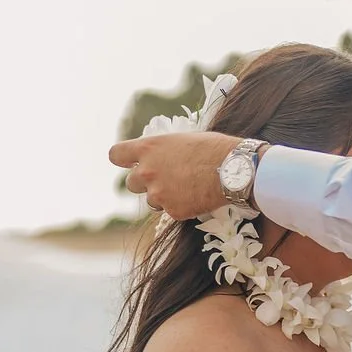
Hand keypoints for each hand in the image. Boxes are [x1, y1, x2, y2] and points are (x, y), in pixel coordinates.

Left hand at [107, 131, 240, 218]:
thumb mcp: (182, 140)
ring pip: (152, 200)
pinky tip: (198, 196)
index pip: (116, 154)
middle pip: (131, 183)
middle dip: (145, 183)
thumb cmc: (213, 149)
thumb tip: (159, 157)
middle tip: (166, 179)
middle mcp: (147, 172)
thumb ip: (163, 151)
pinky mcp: (173, 211)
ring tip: (187, 187)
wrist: (235, 170)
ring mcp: (158, 194)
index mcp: (148, 148)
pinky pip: (171, 211)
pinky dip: (182, 206)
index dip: (123, 159)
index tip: (129, 161)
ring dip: (164, 196)